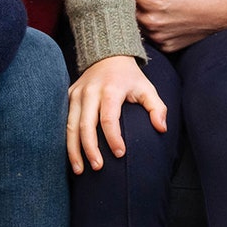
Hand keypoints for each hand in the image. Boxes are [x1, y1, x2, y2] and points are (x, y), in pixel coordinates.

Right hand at [66, 55, 167, 173]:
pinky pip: (64, 122)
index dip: (113, 138)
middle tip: (98, 167)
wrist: (107, 56)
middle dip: (90, 148)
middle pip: (86, 125)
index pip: (109, 118)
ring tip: (79, 170)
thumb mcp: (147, 88)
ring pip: (70, 126)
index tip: (121, 154)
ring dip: (74, 149)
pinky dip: (67, 141)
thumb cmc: (130, 78)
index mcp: (110, 90)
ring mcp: (76, 94)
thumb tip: (161, 129)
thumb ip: (157, 108)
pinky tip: (72, 157)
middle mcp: (90, 92)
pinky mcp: (68, 97)